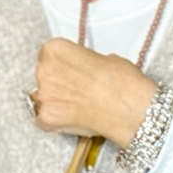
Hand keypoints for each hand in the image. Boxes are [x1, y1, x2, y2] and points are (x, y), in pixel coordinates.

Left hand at [32, 39, 156, 148]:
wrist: (130, 108)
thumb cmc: (122, 80)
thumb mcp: (101, 57)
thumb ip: (83, 62)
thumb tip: (82, 70)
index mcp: (54, 49)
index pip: (48, 57)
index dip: (62, 67)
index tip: (72, 74)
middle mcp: (43, 69)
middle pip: (44, 78)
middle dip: (58, 85)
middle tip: (78, 93)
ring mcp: (43, 95)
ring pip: (42, 100)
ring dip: (56, 104)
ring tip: (78, 108)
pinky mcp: (47, 118)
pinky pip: (43, 121)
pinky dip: (55, 123)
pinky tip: (73, 121)